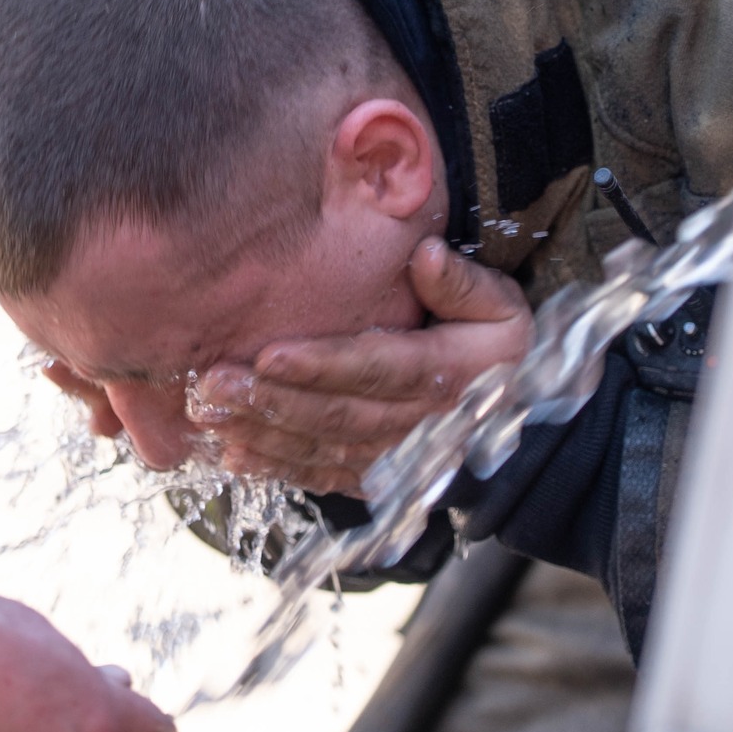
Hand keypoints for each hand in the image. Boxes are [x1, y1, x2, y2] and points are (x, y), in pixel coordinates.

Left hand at [191, 237, 533, 496]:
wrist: (521, 413)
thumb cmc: (503, 347)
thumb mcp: (502, 306)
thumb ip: (462, 282)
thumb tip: (423, 254)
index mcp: (449, 373)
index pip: (377, 368)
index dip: (322, 365)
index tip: (269, 354)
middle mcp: (420, 423)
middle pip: (338, 414)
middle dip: (272, 402)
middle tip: (214, 385)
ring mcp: (397, 457)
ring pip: (324, 450)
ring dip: (265, 436)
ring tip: (211, 417)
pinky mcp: (381, 477)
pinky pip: (326, 476)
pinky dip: (281, 470)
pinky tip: (236, 457)